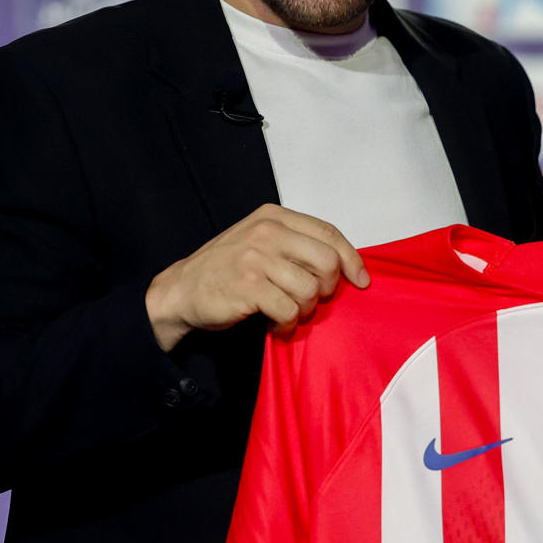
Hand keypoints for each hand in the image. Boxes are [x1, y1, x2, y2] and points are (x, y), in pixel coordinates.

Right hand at [144, 204, 367, 349]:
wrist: (181, 290)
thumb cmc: (226, 269)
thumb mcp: (260, 242)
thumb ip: (295, 244)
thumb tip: (343, 264)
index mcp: (273, 217)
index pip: (328, 232)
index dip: (351, 259)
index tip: (361, 280)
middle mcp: (267, 232)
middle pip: (327, 262)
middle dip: (327, 289)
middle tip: (311, 300)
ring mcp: (256, 257)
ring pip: (310, 289)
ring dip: (304, 310)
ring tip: (288, 314)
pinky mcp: (248, 286)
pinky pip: (289, 310)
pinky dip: (287, 325)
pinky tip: (275, 325)